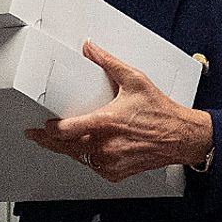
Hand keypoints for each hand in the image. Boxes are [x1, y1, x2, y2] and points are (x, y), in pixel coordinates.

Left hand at [27, 42, 211, 183]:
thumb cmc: (161, 113)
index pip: (65, 131)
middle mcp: (106, 145)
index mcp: (105, 122)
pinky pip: (95, 168)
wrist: (181, 136)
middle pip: (65, 148)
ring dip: (70, 151)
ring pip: (79, 159)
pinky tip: (89, 150)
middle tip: (40, 136)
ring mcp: (111, 161)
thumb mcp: (134, 80)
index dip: (48, 131)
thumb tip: (91, 49)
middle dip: (49, 142)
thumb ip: (108, 62)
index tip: (42, 126)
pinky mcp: (117, 172)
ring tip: (63, 142)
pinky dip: (90, 159)